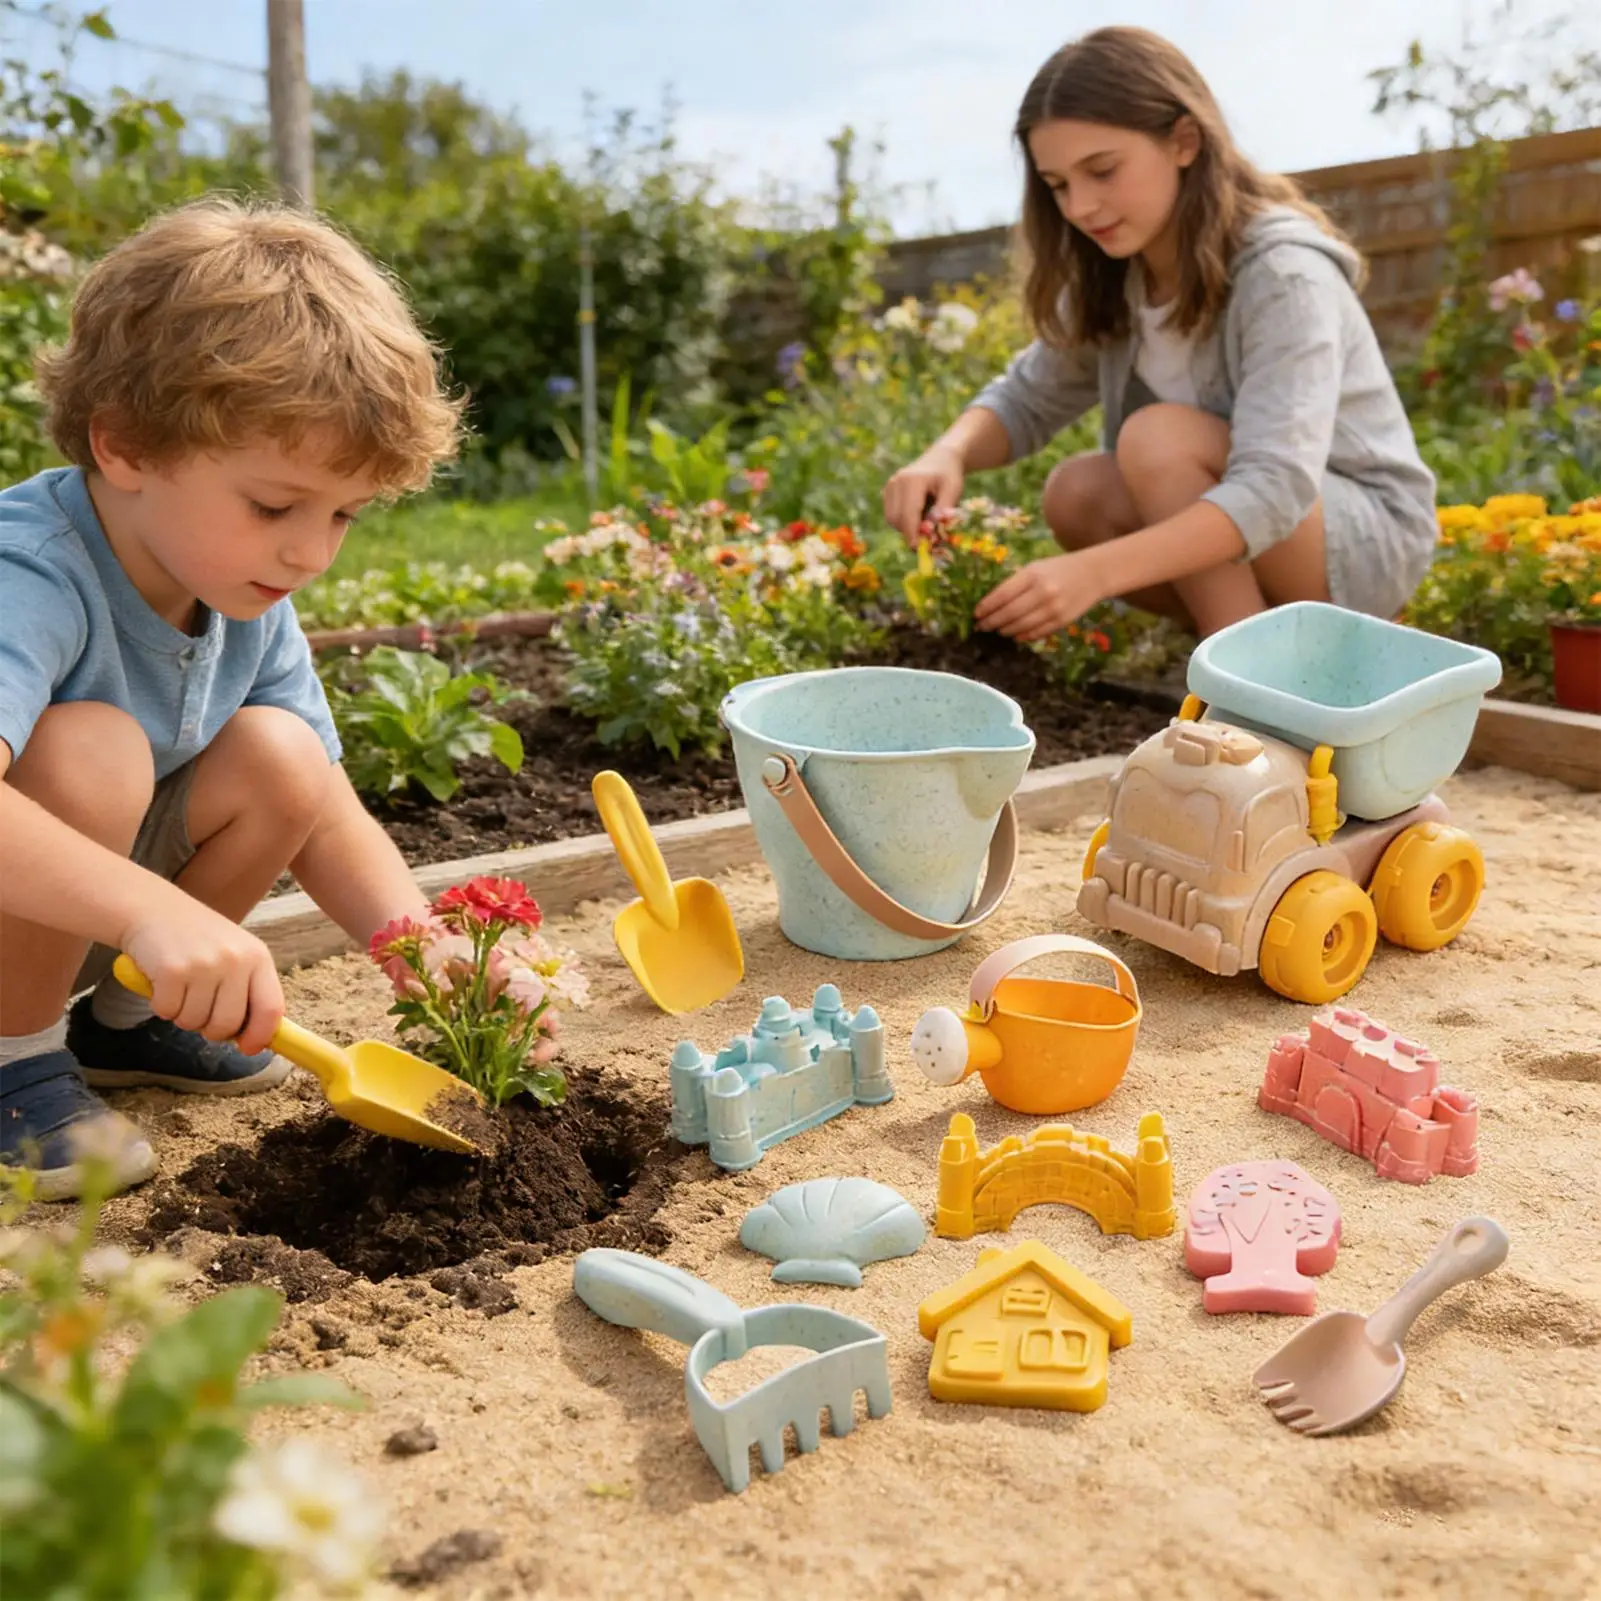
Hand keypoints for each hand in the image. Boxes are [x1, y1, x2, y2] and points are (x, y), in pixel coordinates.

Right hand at [120, 890, 284, 1055]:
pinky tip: (162, 982)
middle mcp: (235, 960)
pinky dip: (161, 1005)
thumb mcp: (234, 955)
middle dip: (211, 1029)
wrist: (153, 910)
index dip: (260, 1035)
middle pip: (228, 1024)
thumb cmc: (197, 940)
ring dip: (182, 1015)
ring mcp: (204, 964)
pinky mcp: (172, 970)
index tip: (248, 1048)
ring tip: (180, 988)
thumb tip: (254, 1040)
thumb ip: (246, 991)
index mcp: (257, 957)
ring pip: (194, 1022)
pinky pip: (167, 1012)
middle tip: (199, 1010)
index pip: (271, 1008)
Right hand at [883, 445, 963, 544]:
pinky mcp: (887, 491)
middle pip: (896, 519)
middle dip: (910, 532)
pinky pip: (891, 515)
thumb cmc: (949, 475)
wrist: (940, 459)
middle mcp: (896, 482)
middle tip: (929, 538)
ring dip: (907, 527)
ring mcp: (889, 486)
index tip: (918, 549)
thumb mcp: (953, 489)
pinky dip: (904, 521)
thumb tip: (932, 526)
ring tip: (926, 519)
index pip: (907, 513)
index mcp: (912, 480)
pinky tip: (918, 512)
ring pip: (891, 519)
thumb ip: (944, 508)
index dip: (911, 533)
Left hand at [974, 551, 1105, 642]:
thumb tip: (992, 604)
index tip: (976, 614)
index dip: (986, 607)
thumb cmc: (1059, 568)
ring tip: (997, 630)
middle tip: (982, 626)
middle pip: (1009, 613)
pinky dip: (1023, 636)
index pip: (1002, 595)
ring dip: (1005, 630)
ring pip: (1021, 626)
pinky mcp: (1062, 621)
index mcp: (1032, 575)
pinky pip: (1037, 633)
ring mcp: (1053, 609)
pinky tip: (1015, 635)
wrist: (1094, 574)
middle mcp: (1042, 592)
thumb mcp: (1035, 568)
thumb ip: (1015, 584)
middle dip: (992, 622)